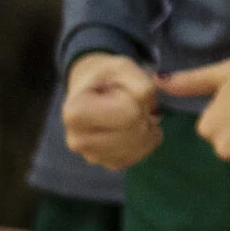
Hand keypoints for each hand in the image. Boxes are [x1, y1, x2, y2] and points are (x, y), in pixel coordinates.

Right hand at [63, 53, 161, 169]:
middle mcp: (77, 140)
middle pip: (135, 133)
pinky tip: (137, 128)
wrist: (93, 90)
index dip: (139, 100)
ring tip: (136, 113)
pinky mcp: (105, 163)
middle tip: (135, 103)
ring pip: (138, 149)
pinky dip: (146, 142)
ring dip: (148, 129)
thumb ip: (142, 86)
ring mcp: (90, 155)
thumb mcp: (124, 67)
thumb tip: (153, 114)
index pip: (129, 115)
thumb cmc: (107, 76)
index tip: (126, 91)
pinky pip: (137, 157)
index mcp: (75, 112)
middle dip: (145, 115)